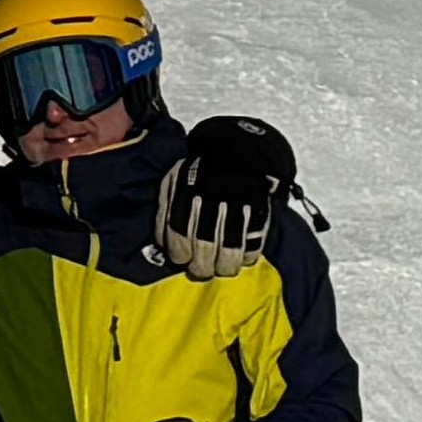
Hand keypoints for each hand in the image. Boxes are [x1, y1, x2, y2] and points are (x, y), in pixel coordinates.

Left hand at [157, 116, 298, 281]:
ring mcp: (238, 210)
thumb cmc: (199, 172)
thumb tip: (161, 244)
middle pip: (203, 249)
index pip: (178, 237)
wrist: (236, 152)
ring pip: (229, 253)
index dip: (179, 254)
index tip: (181, 259)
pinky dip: (248, 257)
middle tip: (200, 270)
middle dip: (200, 267)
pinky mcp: (260, 213)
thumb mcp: (173, 182)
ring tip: (220, 268)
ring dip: (223, 267)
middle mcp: (212, 205)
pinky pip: (255, 245)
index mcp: (187, 197)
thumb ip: (165, 210)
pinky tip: (241, 258)